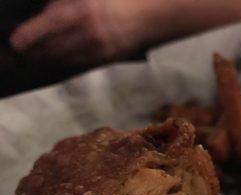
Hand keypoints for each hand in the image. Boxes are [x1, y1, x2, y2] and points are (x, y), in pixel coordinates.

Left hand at [10, 0, 147, 64]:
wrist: (146, 16)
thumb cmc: (114, 1)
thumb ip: (63, 3)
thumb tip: (46, 14)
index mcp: (81, 10)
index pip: (47, 25)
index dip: (28, 35)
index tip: (15, 42)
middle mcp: (88, 31)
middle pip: (53, 46)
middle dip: (35, 51)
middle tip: (24, 52)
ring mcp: (98, 47)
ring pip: (64, 58)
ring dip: (48, 59)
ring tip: (37, 56)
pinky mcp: (106, 58)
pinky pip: (79, 63)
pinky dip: (65, 62)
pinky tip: (58, 59)